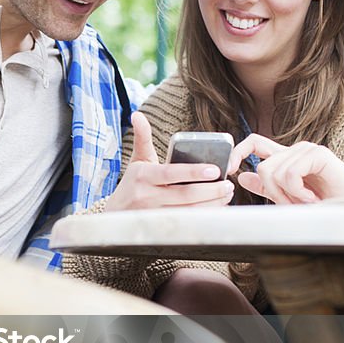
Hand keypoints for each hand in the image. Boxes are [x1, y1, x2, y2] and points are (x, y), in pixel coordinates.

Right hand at [105, 112, 234, 211]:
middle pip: (185, 195)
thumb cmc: (132, 184)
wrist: (115, 214)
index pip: (171, 173)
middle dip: (211, 191)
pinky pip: (187, 222)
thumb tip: (137, 115)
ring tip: (227, 193)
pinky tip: (217, 207)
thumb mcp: (136, 160)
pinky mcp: (160, 227)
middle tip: (228, 184)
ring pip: (189, 211)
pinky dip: (205, 215)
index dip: (193, 172)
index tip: (215, 169)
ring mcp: (154, 214)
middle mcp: (147, 196)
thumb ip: (142, 138)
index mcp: (143, 176)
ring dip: (212, 204)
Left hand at [229, 134, 343, 203]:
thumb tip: (242, 176)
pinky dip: (298, 192)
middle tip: (290, 204)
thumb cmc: (323, 205)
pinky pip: (291, 174)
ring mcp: (306, 150)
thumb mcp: (288, 197)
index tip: (231, 170)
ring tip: (305, 201)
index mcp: (285, 158)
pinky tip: (312, 197)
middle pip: (262, 166)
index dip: (237, 152)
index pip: (253, 143)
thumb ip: (266, 186)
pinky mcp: (319, 155)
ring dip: (287, 196)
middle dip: (271, 192)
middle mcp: (294, 151)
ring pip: (274, 172)